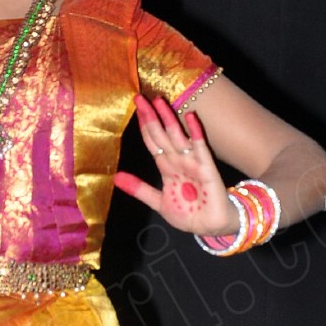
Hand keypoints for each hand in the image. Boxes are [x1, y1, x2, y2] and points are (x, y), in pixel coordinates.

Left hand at [112, 94, 234, 235]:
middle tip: (140, 98)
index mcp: (166, 167)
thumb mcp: (158, 201)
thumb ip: (139, 189)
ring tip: (159, 101)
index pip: (152, 142)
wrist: (210, 228)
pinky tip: (190, 117)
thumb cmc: (189, 214)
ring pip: (177, 136)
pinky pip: (200, 147)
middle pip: (161, 134)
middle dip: (151, 117)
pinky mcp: (206, 168)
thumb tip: (115, 177)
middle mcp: (178, 161)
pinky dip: (195, 132)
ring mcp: (192, 162)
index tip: (135, 108)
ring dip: (168, 119)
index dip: (143, 126)